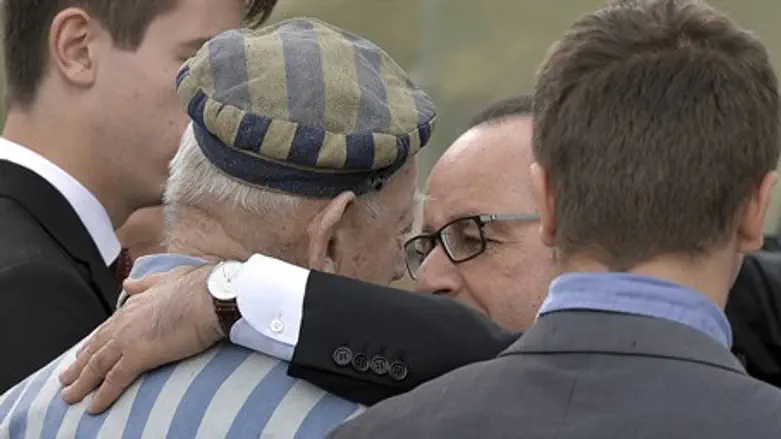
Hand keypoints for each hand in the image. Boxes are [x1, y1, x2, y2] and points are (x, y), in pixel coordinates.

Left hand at [58, 264, 222, 412]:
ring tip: (70, 396)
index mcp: (135, 304)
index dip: (95, 341)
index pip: (109, 327)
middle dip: (79, 364)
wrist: (212, 296)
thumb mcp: (168, 278)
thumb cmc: (200, 286)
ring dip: (82, 383)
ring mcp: (129, 339)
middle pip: (96, 347)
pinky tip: (93, 406)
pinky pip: (114, 380)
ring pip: (97, 365)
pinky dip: (102, 395)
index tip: (85, 351)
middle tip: (67, 378)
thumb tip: (129, 282)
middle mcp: (125, 321)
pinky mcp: (138, 356)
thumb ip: (146, 283)